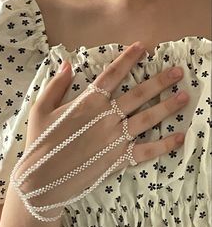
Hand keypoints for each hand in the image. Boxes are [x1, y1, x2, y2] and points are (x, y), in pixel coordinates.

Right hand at [14, 41, 188, 211]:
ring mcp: (115, 138)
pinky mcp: (119, 159)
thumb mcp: (41, 108)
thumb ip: (56, 84)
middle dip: (160, 81)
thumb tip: (67, 63)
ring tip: (184, 97)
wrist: (43, 179)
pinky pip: (146, 150)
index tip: (142, 47)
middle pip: (138, 95)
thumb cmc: (40, 141)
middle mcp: (106, 117)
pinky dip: (164, 144)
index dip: (128, 59)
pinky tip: (179, 137)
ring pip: (147, 119)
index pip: (112, 75)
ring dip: (167, 107)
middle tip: (178, 72)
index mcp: (88, 102)